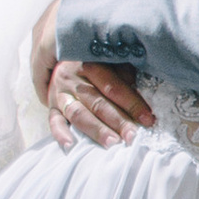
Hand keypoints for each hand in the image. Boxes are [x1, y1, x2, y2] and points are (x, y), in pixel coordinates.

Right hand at [32, 0, 151, 143]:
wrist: (59, 53)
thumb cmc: (94, 59)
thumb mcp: (109, 58)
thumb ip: (123, 71)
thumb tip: (138, 87)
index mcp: (89, 63)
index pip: (113, 86)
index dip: (131, 103)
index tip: (148, 118)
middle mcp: (73, 78)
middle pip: (97, 102)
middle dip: (117, 121)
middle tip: (132, 136)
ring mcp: (60, 93)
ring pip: (78, 113)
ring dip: (95, 130)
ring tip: (111, 143)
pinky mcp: (51, 105)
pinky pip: (53, 121)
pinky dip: (60, 134)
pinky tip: (71, 145)